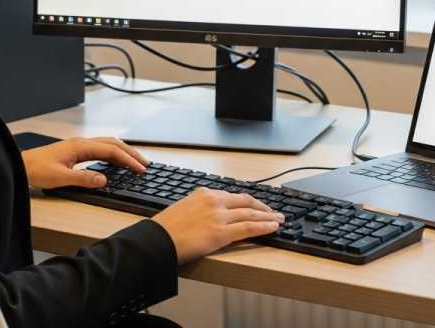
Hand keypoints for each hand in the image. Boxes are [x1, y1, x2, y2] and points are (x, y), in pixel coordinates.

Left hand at [20, 137, 148, 188]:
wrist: (20, 165)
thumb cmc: (36, 169)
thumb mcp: (60, 178)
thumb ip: (84, 179)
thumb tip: (104, 180)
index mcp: (81, 146)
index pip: (112, 151)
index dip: (128, 160)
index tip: (140, 169)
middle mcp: (82, 143)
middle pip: (114, 144)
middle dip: (131, 153)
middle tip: (145, 164)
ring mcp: (79, 145)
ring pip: (108, 144)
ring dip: (124, 152)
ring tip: (135, 161)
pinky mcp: (76, 150)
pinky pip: (101, 149)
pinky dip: (113, 154)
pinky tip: (116, 161)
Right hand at [151, 187, 284, 264]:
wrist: (156, 241)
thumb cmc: (164, 230)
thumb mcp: (182, 208)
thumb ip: (198, 208)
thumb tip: (208, 216)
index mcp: (203, 193)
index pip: (233, 196)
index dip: (249, 201)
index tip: (257, 205)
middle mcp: (213, 201)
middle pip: (246, 202)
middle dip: (263, 207)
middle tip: (274, 212)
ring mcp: (219, 216)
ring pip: (251, 214)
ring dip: (268, 217)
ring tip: (278, 220)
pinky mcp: (221, 232)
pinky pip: (248, 228)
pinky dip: (263, 227)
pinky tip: (272, 228)